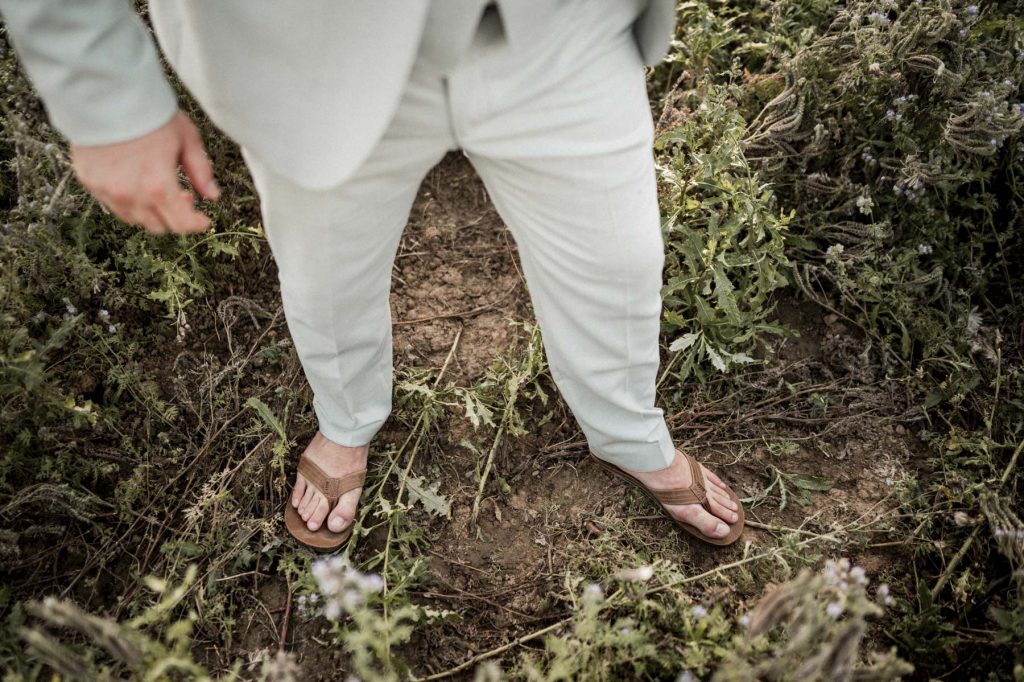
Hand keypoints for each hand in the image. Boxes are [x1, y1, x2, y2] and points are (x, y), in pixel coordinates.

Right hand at [71, 110, 220, 234]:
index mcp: (158, 186)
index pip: (181, 224)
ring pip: (134, 219)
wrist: (104, 92)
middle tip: (183, 196)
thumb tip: (212, 195)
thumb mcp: (187, 138)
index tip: (203, 219)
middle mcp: (130, 195)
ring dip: (150, 211)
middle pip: (158, 226)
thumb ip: (201, 171)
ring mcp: (106, 191)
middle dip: (175, 217)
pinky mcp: (90, 182)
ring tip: (157, 187)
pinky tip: (134, 182)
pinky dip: (127, 201)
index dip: (196, 223)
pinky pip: (112, 204)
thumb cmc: (149, 113)